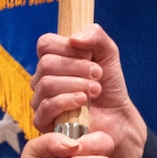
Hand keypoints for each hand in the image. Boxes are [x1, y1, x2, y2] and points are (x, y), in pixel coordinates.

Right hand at [32, 25, 146, 157]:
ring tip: (96, 90)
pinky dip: (67, 101)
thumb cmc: (109, 84)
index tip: (91, 56)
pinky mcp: (42, 121)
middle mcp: (41, 78)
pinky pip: (46, 107)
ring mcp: (39, 100)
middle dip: (77, 68)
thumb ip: (95, 36)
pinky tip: (84, 102)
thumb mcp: (108, 53)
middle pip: (46, 64)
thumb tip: (74, 38)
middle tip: (98, 76)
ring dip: (76, 85)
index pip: (45, 44)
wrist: (117, 116)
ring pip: (47, 84)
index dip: (69, 48)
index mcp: (52, 59)